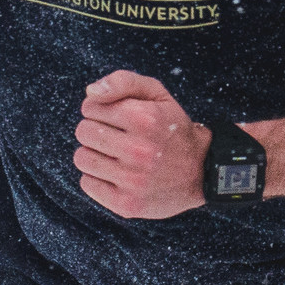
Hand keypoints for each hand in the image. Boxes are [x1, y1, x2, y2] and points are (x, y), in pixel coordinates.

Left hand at [74, 71, 207, 219]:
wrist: (202, 171)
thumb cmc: (173, 128)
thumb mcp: (157, 94)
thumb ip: (123, 81)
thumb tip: (90, 93)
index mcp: (144, 119)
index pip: (90, 107)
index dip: (101, 109)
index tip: (117, 117)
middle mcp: (138, 150)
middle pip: (83, 132)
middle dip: (95, 130)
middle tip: (115, 137)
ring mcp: (132, 180)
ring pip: (82, 158)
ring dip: (95, 154)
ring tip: (116, 156)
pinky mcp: (126, 204)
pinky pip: (87, 184)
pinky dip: (97, 178)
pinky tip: (117, 174)